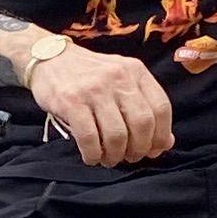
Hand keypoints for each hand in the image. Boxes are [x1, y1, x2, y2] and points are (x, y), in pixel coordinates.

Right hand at [30, 42, 176, 166]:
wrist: (50, 58)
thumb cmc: (90, 77)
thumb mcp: (122, 82)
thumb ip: (144, 107)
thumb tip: (166, 142)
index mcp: (136, 71)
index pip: (161, 108)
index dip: (160, 136)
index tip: (153, 150)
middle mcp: (118, 77)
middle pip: (142, 124)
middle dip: (138, 149)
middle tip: (128, 157)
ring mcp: (94, 89)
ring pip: (117, 134)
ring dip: (115, 155)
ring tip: (109, 159)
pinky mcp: (71, 101)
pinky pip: (89, 138)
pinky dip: (93, 154)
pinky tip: (91, 157)